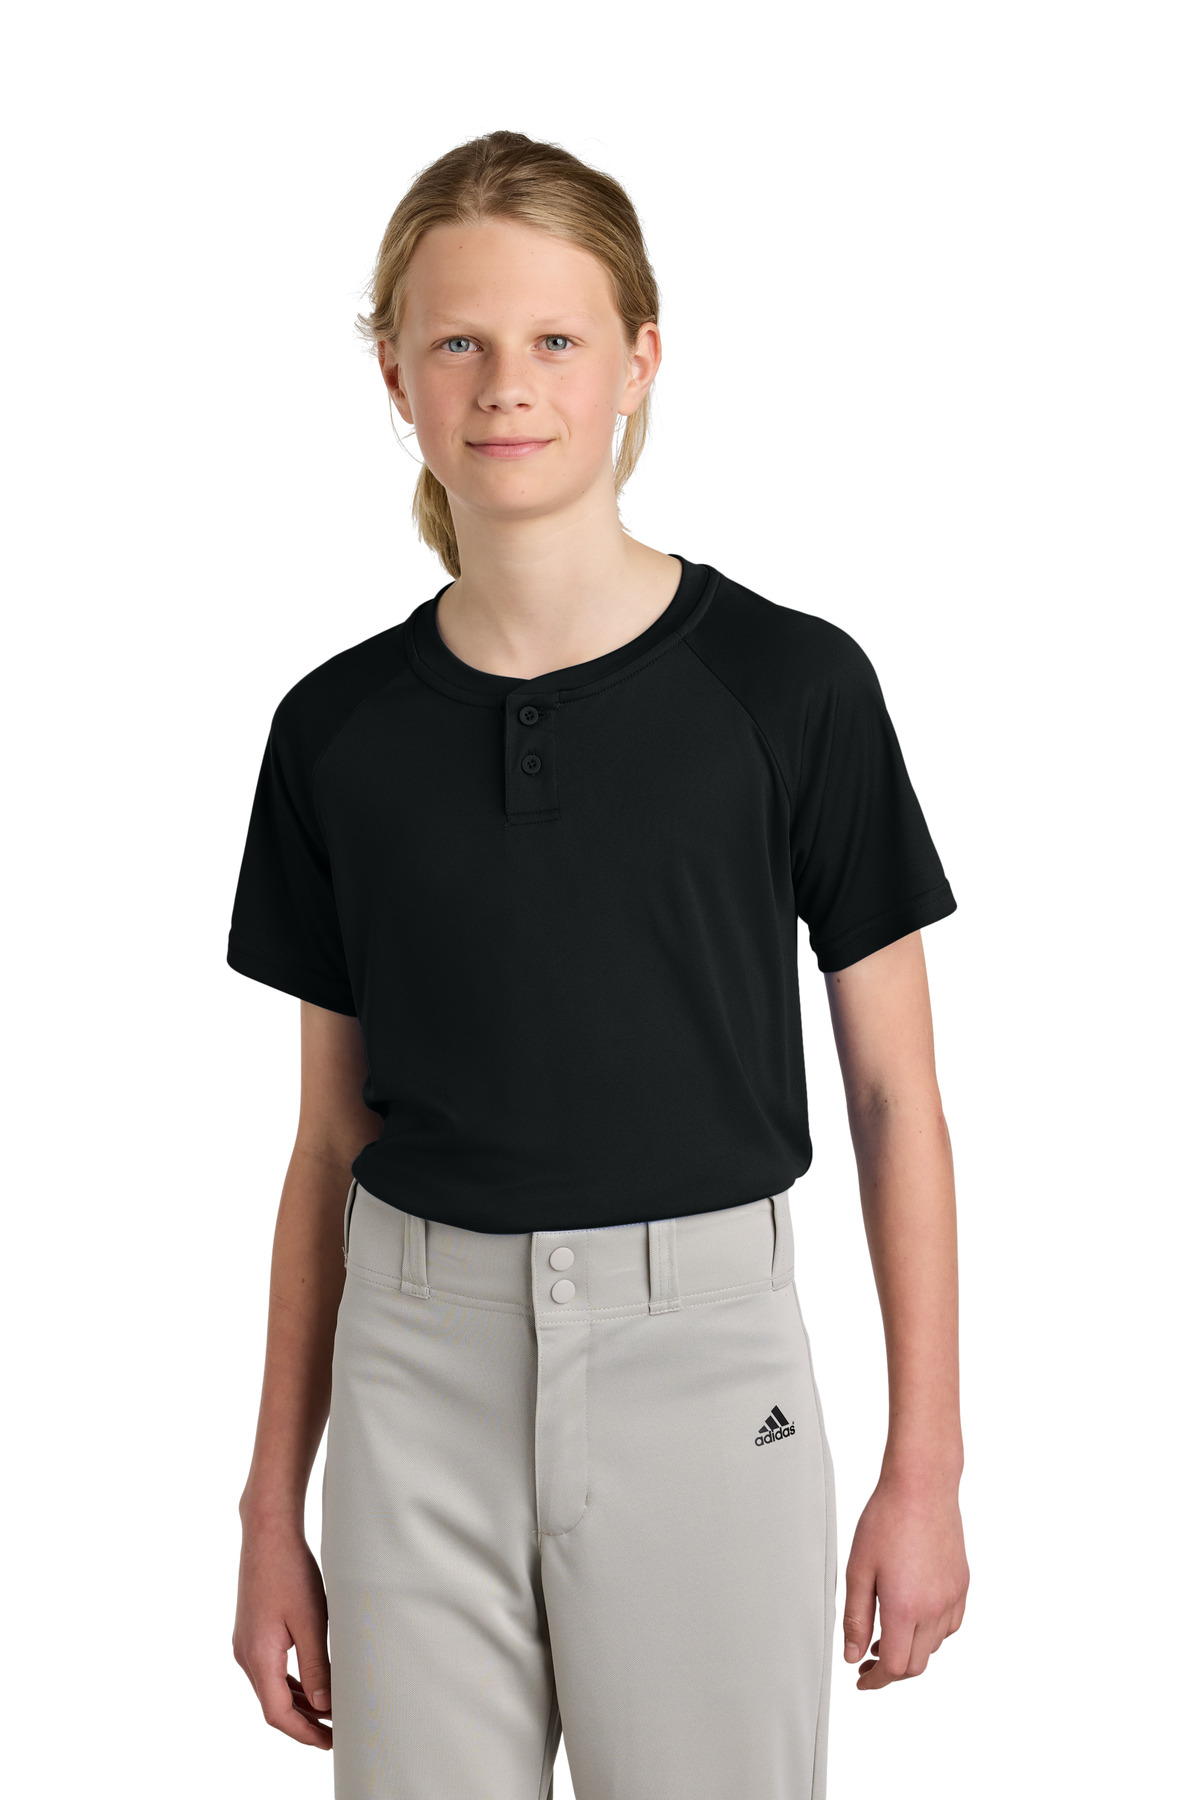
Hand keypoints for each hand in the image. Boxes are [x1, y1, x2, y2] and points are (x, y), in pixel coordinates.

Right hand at [233, 1513, 332, 1747]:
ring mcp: (246, 1643)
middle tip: (334, 1733)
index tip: (330, 1741)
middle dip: (304, 1723)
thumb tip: (324, 1706)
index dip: (305, 1733)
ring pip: (272, 1688)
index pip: (278, 1714)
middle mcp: (246, 1655)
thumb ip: (317, 1666)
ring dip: (298, 1703)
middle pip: (273, 1705)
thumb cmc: (289, 1571)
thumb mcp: (311, 1621)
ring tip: (327, 1714)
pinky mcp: (252, 1631)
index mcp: (258, 1657)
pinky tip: (311, 1683)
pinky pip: (270, 1669)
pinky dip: (290, 1682)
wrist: (267, 1533)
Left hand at [842, 1470, 968, 1688]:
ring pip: (934, 1646)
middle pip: (916, 1664)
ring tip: (886, 1634)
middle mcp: (934, 1608)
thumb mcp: (858, 1569)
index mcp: (905, 1608)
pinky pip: (950, 1625)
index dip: (875, 1680)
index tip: (862, 1679)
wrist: (923, 1486)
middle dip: (891, 1671)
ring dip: (911, 1650)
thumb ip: (855, 1617)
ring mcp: (952, 1597)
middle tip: (868, 1661)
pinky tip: (914, 1617)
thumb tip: (852, 1654)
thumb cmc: (887, 1519)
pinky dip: (932, 1633)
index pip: (893, 1667)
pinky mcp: (962, 1584)